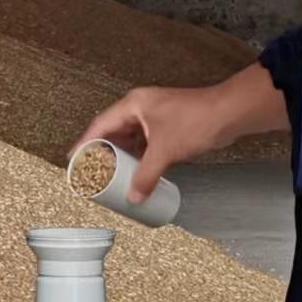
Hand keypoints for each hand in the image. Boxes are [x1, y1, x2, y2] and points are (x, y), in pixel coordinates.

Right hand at [78, 65, 289, 200]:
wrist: (229, 114)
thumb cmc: (198, 119)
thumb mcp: (166, 151)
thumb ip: (146, 175)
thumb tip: (134, 196)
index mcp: (133, 105)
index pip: (100, 125)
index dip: (84, 143)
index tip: (72, 159)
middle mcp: (141, 108)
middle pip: (112, 132)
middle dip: (102, 153)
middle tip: (90, 172)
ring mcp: (154, 117)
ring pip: (129, 139)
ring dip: (121, 157)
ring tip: (110, 176)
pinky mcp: (167, 127)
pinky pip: (144, 144)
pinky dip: (138, 158)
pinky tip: (136, 172)